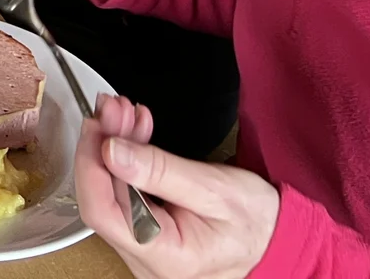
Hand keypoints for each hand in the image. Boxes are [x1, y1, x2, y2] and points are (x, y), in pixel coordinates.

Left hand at [76, 94, 278, 278]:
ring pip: (111, 193)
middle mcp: (147, 262)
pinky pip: (125, 196)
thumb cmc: (258, 221)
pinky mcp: (146, 236)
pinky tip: (134, 134)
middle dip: (103, 145)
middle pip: (103, 199)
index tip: (96, 125)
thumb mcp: (214, 188)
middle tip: (115, 108)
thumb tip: (111, 151)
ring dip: (114, 148)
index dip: (90, 164)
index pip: (102, 212)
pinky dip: (127, 161)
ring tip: (126, 114)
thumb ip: (160, 170)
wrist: (279, 238)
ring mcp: (144, 251)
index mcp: (166, 256)